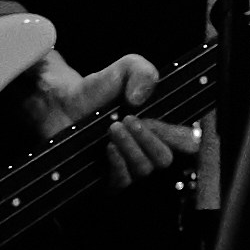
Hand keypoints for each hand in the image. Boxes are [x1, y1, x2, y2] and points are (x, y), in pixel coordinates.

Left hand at [44, 50, 198, 186]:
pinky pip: (123, 182)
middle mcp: (148, 150)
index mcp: (161, 128)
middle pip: (165, 159)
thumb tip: (139, 99)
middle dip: (149, 139)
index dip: (179, 137)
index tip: (158, 120)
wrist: (63, 102)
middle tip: (129, 119)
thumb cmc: (99, 88)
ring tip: (113, 127)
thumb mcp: (126, 68)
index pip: (186, 142)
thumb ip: (143, 72)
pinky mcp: (108, 178)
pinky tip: (108, 146)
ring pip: (144, 169)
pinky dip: (118, 164)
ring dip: (131, 148)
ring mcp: (129, 166)